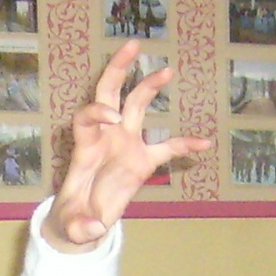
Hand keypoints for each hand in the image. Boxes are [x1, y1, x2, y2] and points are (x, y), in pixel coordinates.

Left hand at [43, 40, 213, 251]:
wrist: (82, 222)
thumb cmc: (72, 218)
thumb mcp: (70, 226)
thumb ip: (80, 227)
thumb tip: (94, 230)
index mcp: (85, 147)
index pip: (87, 116)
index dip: (97, 110)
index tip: (112, 117)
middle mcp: (105, 138)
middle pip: (108, 93)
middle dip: (117, 69)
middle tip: (133, 46)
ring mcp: (125, 145)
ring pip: (137, 106)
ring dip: (150, 86)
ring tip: (168, 70)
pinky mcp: (142, 161)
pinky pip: (167, 148)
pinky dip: (184, 145)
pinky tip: (204, 144)